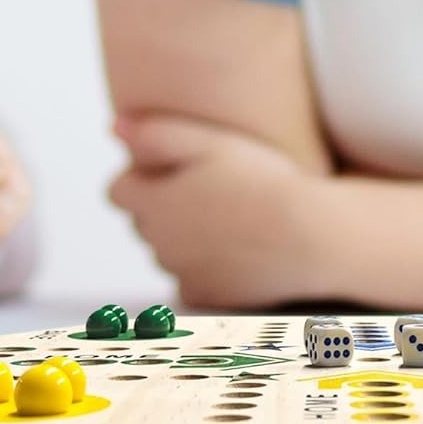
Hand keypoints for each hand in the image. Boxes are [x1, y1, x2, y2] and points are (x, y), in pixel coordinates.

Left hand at [110, 114, 331, 308]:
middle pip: (143, 221)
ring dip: (183, 237)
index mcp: (152, 202)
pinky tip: (236, 250)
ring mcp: (181, 273)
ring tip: (229, 217)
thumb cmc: (262, 180)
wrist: (309, 235)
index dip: (143, 175)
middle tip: (209, 188)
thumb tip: (113, 127)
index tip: (177, 167)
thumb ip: (155, 133)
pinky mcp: (206, 296)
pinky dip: (205, 268)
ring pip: (167, 251)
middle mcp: (158, 242)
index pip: (117, 191)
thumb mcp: (210, 141)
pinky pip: (191, 280)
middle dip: (163, 205)